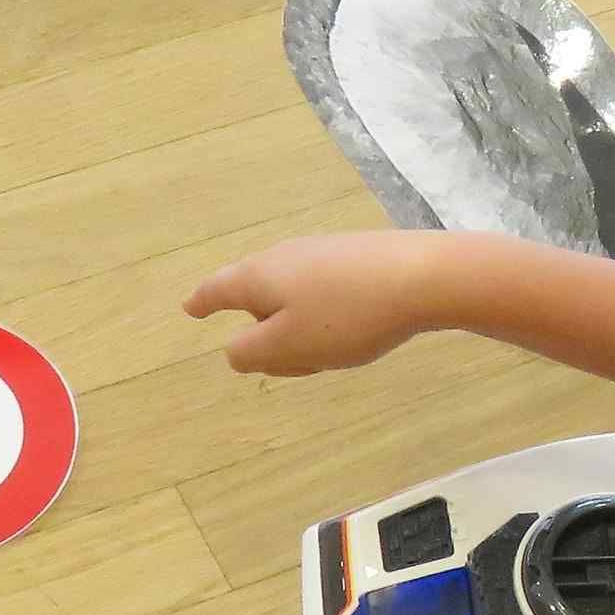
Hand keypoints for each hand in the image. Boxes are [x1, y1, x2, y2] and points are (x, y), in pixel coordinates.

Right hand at [182, 232, 451, 375]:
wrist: (424, 276)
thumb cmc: (348, 316)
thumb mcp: (290, 346)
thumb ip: (251, 352)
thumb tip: (234, 350)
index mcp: (259, 276)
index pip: (218, 289)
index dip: (203, 302)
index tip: (190, 307)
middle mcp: (283, 256)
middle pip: (258, 297)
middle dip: (268, 332)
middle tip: (297, 363)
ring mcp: (321, 251)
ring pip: (294, 298)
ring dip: (303, 330)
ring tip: (336, 353)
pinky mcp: (354, 256)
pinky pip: (324, 291)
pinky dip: (328, 316)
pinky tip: (358, 330)